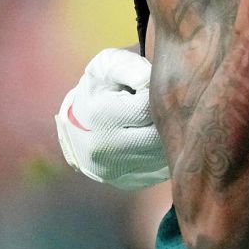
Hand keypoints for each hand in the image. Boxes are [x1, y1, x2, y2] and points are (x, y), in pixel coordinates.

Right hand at [55, 48, 168, 189]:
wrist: (79, 123)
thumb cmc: (100, 87)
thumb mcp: (108, 66)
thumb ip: (129, 67)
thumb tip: (148, 80)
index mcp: (101, 116)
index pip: (150, 107)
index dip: (158, 94)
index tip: (152, 89)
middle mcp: (105, 149)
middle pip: (159, 135)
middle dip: (167, 118)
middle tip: (165, 106)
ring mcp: (114, 171)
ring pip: (163, 155)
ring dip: (169, 137)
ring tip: (162, 121)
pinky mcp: (127, 182)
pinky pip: (161, 170)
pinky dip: (166, 154)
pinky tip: (159, 139)